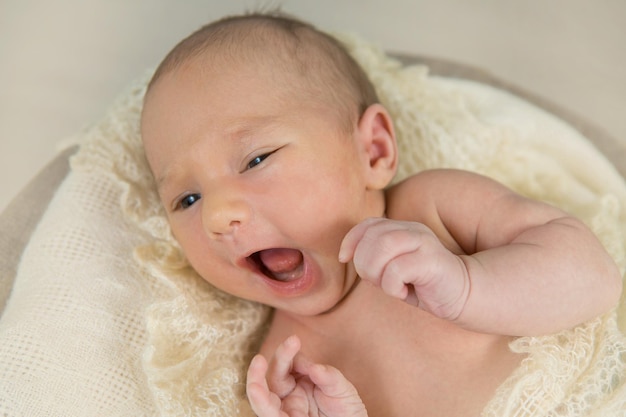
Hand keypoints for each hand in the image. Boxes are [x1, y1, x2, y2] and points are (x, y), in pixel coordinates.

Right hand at [246, 335, 366, 416]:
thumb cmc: (346, 409)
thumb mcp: (342, 389)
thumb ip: (328, 376)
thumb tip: (312, 367)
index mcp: (297, 382)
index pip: (285, 364)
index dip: (286, 353)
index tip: (294, 341)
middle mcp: (288, 396)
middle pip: (270, 381)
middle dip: (259, 372)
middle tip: (258, 359)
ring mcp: (287, 412)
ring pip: (264, 403)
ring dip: (257, 394)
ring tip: (254, 387)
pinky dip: (268, 410)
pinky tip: (262, 400)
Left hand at [339, 217, 469, 320]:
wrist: (465, 295)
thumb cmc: (426, 285)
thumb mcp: (395, 270)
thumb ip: (375, 259)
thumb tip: (350, 257)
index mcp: (403, 230)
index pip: (367, 224)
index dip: (351, 240)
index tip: (345, 259)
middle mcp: (413, 231)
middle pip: (371, 236)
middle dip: (364, 263)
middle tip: (377, 281)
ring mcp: (424, 243)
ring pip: (382, 246)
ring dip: (375, 271)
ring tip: (388, 285)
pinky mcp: (432, 261)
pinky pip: (396, 269)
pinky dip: (391, 285)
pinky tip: (403, 292)